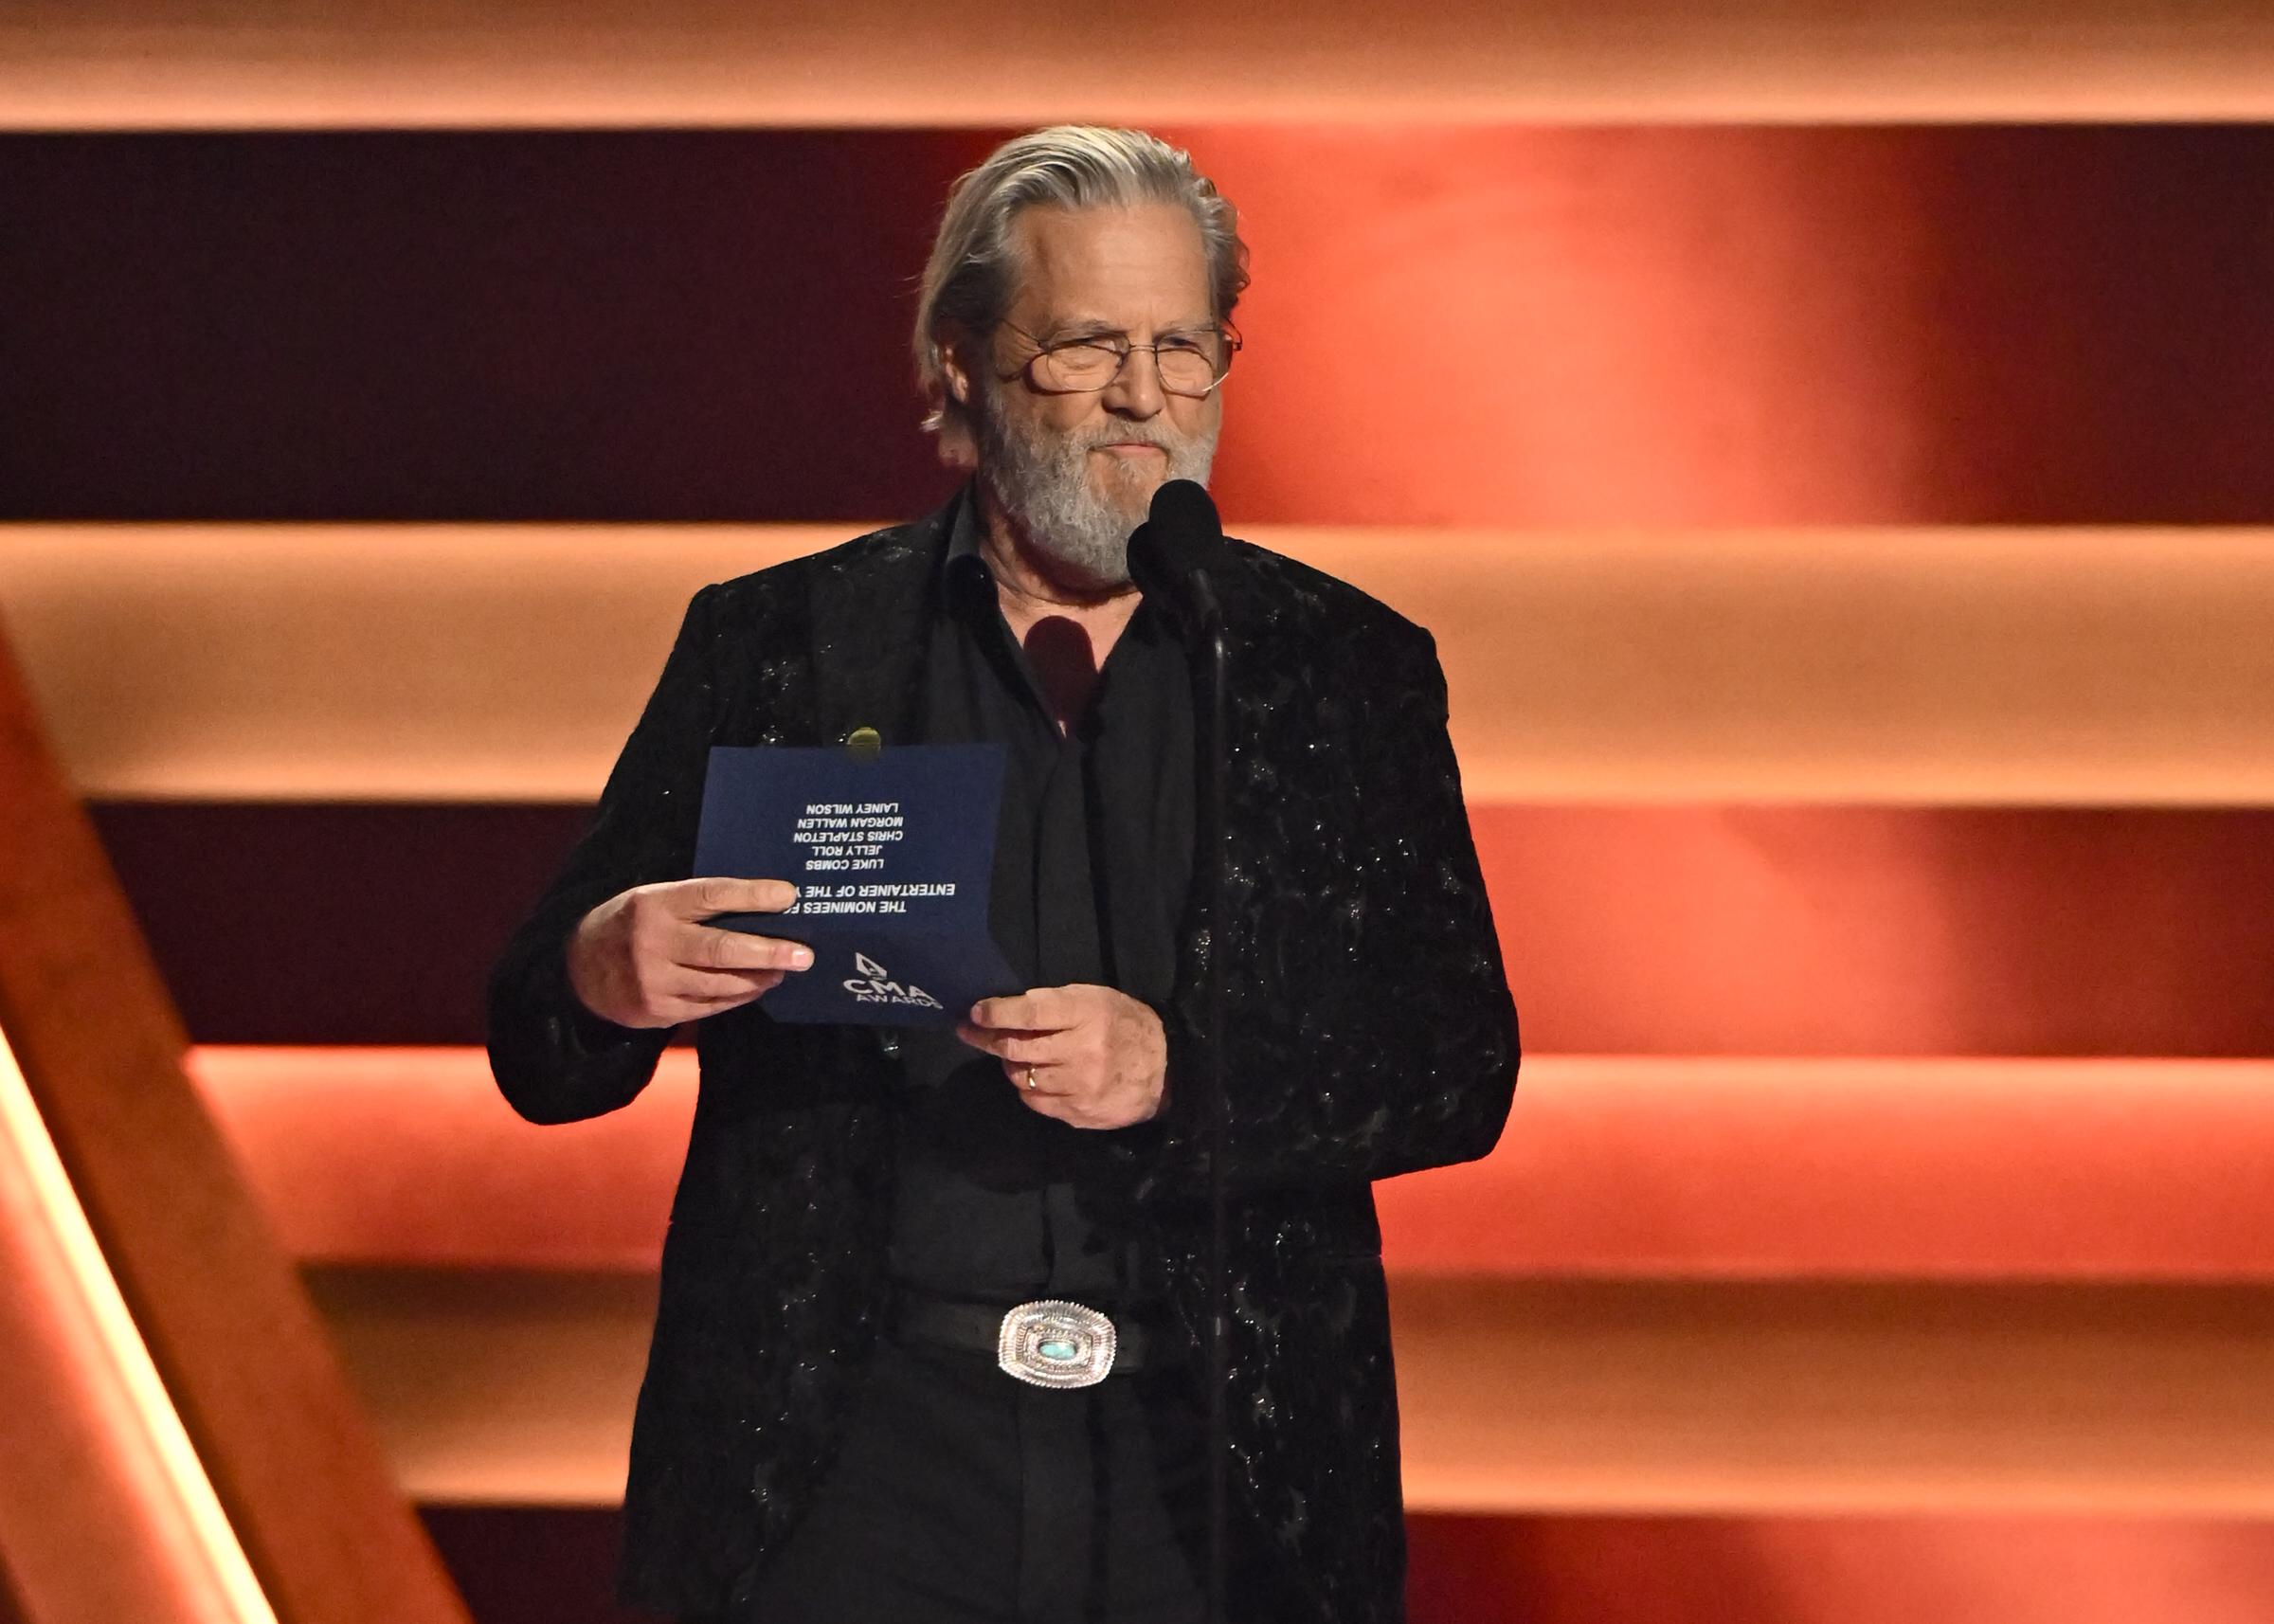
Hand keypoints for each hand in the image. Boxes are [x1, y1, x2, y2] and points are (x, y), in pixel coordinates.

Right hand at [567, 877, 809, 1028]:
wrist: (578, 970)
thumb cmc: (631, 924)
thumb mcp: (653, 899)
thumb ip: (696, 902)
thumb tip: (762, 904)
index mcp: (655, 904)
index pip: (712, 895)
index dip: (753, 895)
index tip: (789, 895)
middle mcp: (654, 943)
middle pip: (723, 948)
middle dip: (769, 951)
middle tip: (804, 954)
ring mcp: (655, 981)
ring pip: (721, 983)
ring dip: (760, 978)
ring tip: (784, 970)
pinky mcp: (657, 1010)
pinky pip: (710, 1006)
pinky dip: (738, 996)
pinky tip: (756, 987)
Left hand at [958, 984, 1166, 1129]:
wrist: (1166, 1069)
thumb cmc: (1126, 1025)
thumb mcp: (1096, 1000)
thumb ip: (1056, 1005)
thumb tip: (1008, 1011)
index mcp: (1088, 1014)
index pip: (1031, 1013)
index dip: (998, 1013)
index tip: (975, 1012)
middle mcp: (1082, 1051)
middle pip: (1018, 1048)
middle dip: (989, 1039)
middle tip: (974, 1032)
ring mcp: (1080, 1086)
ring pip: (1022, 1078)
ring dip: (1013, 1066)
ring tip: (1018, 1057)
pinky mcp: (1079, 1113)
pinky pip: (1035, 1102)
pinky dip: (1028, 1089)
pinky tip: (1038, 1079)